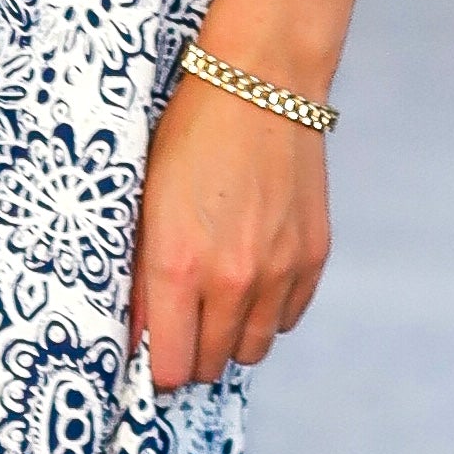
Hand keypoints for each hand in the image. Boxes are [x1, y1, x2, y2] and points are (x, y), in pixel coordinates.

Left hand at [127, 76, 330, 388]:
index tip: (153, 357)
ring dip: (231, 338)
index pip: (171, 368)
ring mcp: (278, 271)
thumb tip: (141, 334)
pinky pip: (288, 317)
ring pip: (254, 349)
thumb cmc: (188, 137)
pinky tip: (252, 278)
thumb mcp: (144, 204)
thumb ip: (142, 277)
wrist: (258, 84)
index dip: (158, 370)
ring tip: (217, 303)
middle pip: (211, 363)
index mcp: (178, 268)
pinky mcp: (312, 257)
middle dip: (191, 354)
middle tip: (182, 326)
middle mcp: (232, 280)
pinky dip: (269, 311)